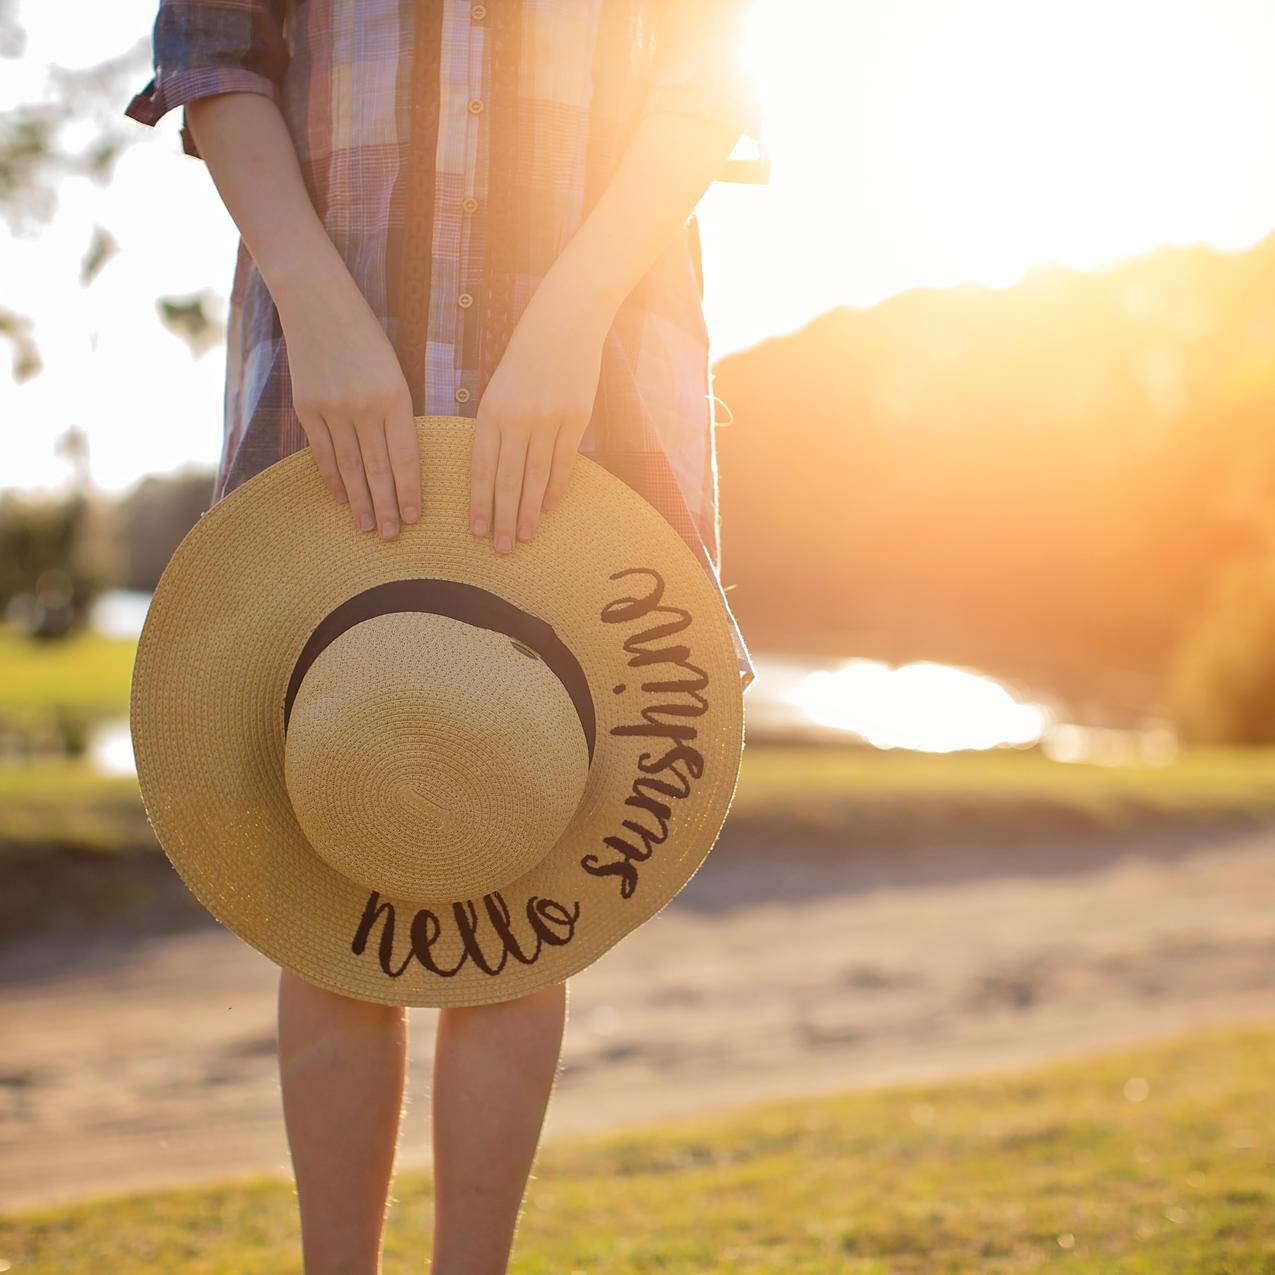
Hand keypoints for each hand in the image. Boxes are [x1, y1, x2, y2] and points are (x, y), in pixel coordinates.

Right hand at [279, 268, 419, 539]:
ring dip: (360, 501)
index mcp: (395, 396)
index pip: (406, 456)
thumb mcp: (393, 370)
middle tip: (393, 537)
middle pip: (378, 468)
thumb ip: (397, 412)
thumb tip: (400, 461)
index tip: (415, 518)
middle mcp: (365, 406)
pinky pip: (322, 452)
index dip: (410, 490)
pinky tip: (341, 498)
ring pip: (350, 467)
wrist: (317, 300)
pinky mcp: (307, 407)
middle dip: (387, 506)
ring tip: (368, 527)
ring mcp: (333, 408)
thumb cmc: (365, 336)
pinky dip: (332, 478)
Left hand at [470, 286, 608, 552]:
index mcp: (490, 412)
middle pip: (508, 480)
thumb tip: (492, 474)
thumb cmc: (526, 359)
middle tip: (501, 549)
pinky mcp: (574, 419)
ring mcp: (547, 420)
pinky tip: (551, 507)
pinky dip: (556, 487)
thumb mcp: (498, 390)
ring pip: (536, 477)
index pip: (481, 468)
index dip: (479, 503)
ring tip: (525, 537)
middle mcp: (516, 420)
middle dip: (503, 518)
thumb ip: (495, 428)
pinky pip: (563, 462)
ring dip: (530, 511)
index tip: (477, 531)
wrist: (563, 323)